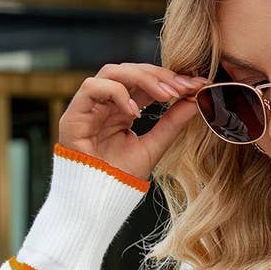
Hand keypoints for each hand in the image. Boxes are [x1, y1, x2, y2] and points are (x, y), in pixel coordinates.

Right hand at [57, 62, 209, 181]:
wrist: (98, 199)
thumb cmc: (121, 177)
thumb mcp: (154, 147)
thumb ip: (172, 124)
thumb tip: (195, 100)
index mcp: (123, 109)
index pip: (146, 83)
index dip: (170, 80)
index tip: (196, 84)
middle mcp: (106, 103)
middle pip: (131, 71)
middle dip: (160, 76)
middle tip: (184, 87)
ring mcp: (89, 106)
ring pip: (113, 72)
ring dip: (142, 79)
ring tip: (165, 95)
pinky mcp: (74, 113)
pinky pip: (93, 87)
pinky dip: (116, 93)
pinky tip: (134, 112)